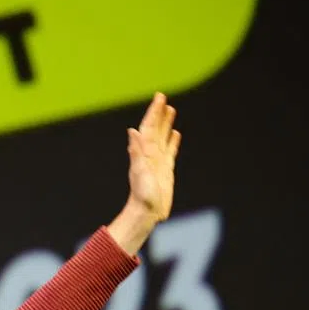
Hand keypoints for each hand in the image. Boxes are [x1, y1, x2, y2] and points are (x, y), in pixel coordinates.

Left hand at [126, 92, 181, 221]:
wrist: (147, 212)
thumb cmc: (142, 194)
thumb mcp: (139, 171)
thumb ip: (136, 151)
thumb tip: (132, 131)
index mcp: (144, 152)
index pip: (149, 127)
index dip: (154, 112)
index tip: (159, 97)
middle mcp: (150, 154)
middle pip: (156, 128)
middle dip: (159, 113)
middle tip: (163, 98)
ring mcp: (158, 161)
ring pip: (163, 137)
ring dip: (166, 124)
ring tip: (171, 110)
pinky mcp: (166, 169)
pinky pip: (170, 151)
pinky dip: (173, 141)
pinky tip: (176, 134)